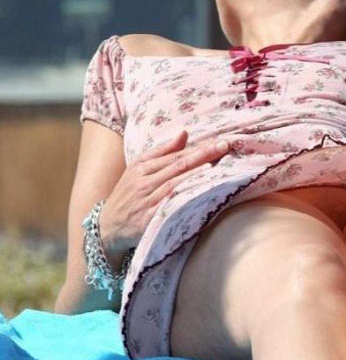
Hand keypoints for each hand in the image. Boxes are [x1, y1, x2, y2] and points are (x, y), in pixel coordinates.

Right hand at [99, 131, 230, 251]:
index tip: (220, 141)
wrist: (107, 227)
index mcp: (141, 167)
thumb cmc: (129, 194)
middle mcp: (143, 182)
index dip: (198, 148)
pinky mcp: (148, 220)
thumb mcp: (138, 169)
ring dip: (196, 173)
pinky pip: (169, 205)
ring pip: (174, 183)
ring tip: (216, 164)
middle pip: (178, 165)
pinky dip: (184, 197)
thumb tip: (184, 132)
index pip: (175, 155)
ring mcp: (146, 200)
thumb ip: (163, 151)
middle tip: (224, 146)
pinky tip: (199, 191)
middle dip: (203, 154)